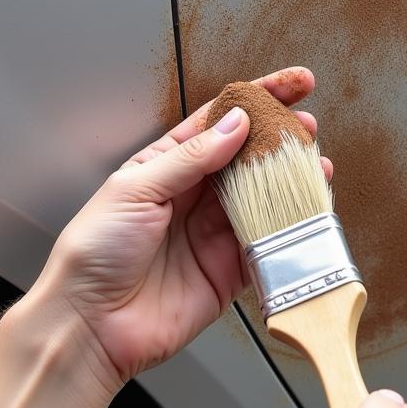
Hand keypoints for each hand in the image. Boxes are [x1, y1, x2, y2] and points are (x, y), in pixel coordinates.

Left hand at [30, 66, 332, 387]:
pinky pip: (267, 244)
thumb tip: (234, 124)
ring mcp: (212, 233)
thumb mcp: (135, 188)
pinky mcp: (228, 271)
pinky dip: (289, 228)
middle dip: (280, 138)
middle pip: (247, 157)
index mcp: (164, 166)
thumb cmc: (94, 253)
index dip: (255, 99)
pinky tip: (306, 212)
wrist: (90, 324)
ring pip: (263, 197)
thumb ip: (189, 157)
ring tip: (316, 164)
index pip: (218, 121)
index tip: (292, 84)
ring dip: (290, 180)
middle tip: (307, 127)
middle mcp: (192, 196)